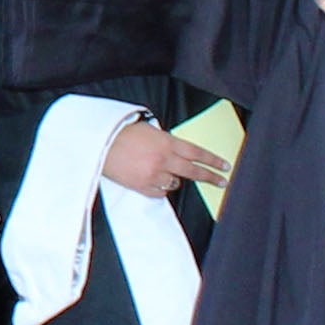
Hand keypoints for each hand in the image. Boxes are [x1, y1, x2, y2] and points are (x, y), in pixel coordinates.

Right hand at [102, 119, 231, 196]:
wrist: (100, 144)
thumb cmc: (121, 134)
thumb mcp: (149, 131)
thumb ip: (166, 141)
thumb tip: (178, 151)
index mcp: (167, 142)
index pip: (197, 152)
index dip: (213, 160)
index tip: (224, 166)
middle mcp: (164, 159)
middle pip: (194, 171)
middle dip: (211, 176)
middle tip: (222, 181)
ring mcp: (154, 174)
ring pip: (176, 183)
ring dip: (175, 179)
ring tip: (164, 172)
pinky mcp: (143, 186)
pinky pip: (160, 192)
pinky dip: (160, 188)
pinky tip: (153, 180)